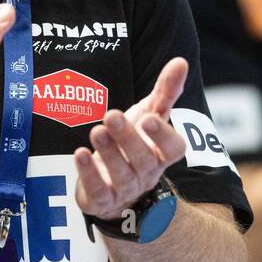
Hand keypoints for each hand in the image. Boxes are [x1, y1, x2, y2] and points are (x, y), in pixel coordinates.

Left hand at [74, 57, 189, 219]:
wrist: (116, 186)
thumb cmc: (136, 144)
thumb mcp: (150, 115)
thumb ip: (166, 91)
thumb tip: (180, 62)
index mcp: (162, 153)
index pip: (173, 149)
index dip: (163, 135)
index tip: (149, 117)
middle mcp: (147, 173)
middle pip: (143, 159)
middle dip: (128, 137)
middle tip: (112, 116)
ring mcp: (126, 189)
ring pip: (121, 174)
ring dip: (109, 152)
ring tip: (96, 131)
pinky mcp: (103, 199)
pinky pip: (99, 190)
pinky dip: (89, 173)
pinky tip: (80, 154)